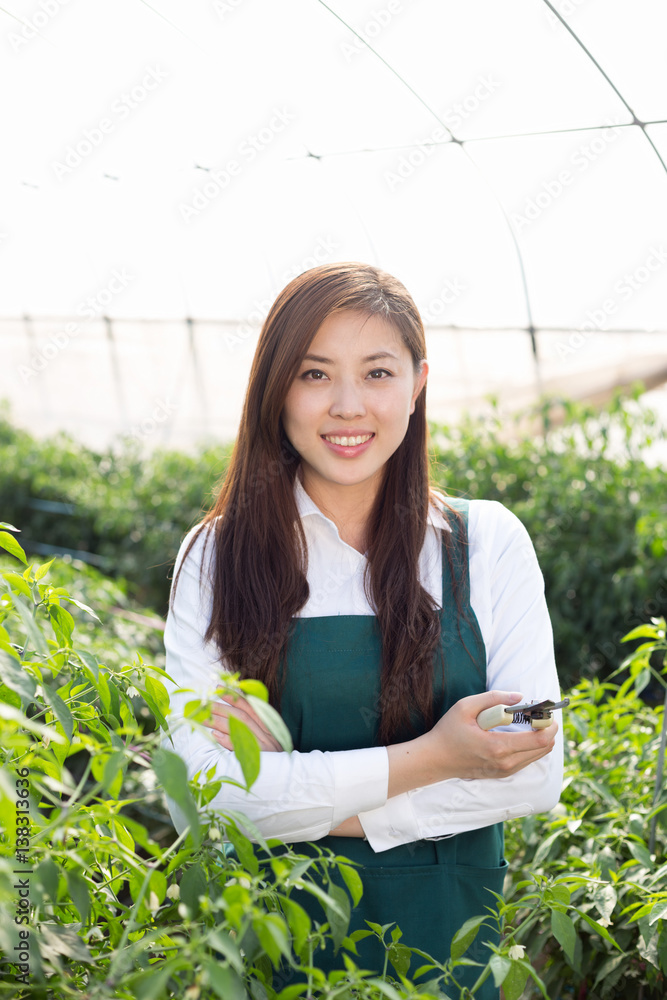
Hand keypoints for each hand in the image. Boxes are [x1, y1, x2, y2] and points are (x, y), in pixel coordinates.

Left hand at [202, 689, 282, 752]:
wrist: (286, 780)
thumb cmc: (273, 758)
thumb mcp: (269, 739)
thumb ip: (255, 726)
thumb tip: (231, 712)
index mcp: (270, 726)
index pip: (251, 706)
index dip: (234, 696)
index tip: (219, 689)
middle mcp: (267, 734)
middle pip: (242, 716)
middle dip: (222, 708)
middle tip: (205, 704)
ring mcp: (263, 747)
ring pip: (239, 728)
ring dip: (219, 722)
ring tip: (204, 719)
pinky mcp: (257, 760)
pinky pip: (239, 747)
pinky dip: (227, 740)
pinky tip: (214, 735)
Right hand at [422, 690, 557, 781]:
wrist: (435, 759)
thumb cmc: (448, 731)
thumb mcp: (465, 706)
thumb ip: (494, 698)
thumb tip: (519, 697)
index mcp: (498, 746)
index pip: (539, 740)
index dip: (549, 724)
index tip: (547, 712)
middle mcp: (506, 762)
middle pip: (544, 748)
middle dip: (548, 729)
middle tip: (540, 714)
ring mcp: (506, 771)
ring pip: (538, 755)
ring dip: (541, 738)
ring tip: (530, 722)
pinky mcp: (503, 773)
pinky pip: (528, 760)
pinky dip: (531, 746)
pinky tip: (521, 734)